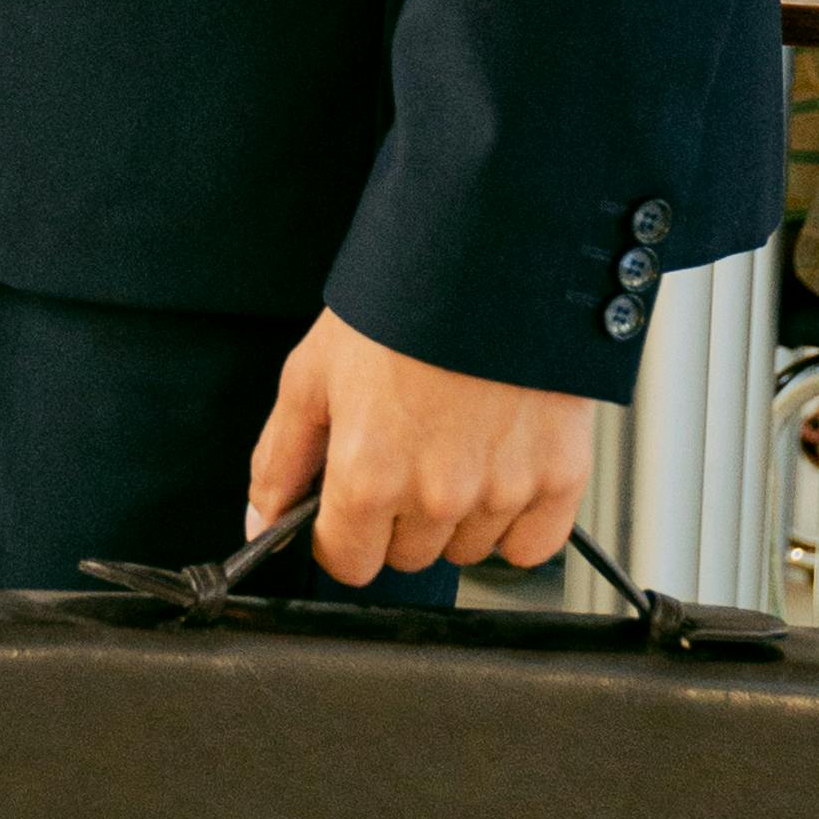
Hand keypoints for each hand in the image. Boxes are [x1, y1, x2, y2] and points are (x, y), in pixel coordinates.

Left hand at [247, 315, 590, 584]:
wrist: (488, 255)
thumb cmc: (399, 307)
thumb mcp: (311, 374)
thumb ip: (281, 460)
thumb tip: (260, 522)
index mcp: (368, 476)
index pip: (349, 563)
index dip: (341, 534)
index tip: (351, 506)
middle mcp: (436, 496)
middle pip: (408, 557)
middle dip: (398, 518)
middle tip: (408, 451)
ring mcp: (502, 491)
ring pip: (466, 549)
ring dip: (457, 516)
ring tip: (457, 442)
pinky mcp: (559, 477)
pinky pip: (530, 546)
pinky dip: (517, 522)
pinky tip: (501, 470)